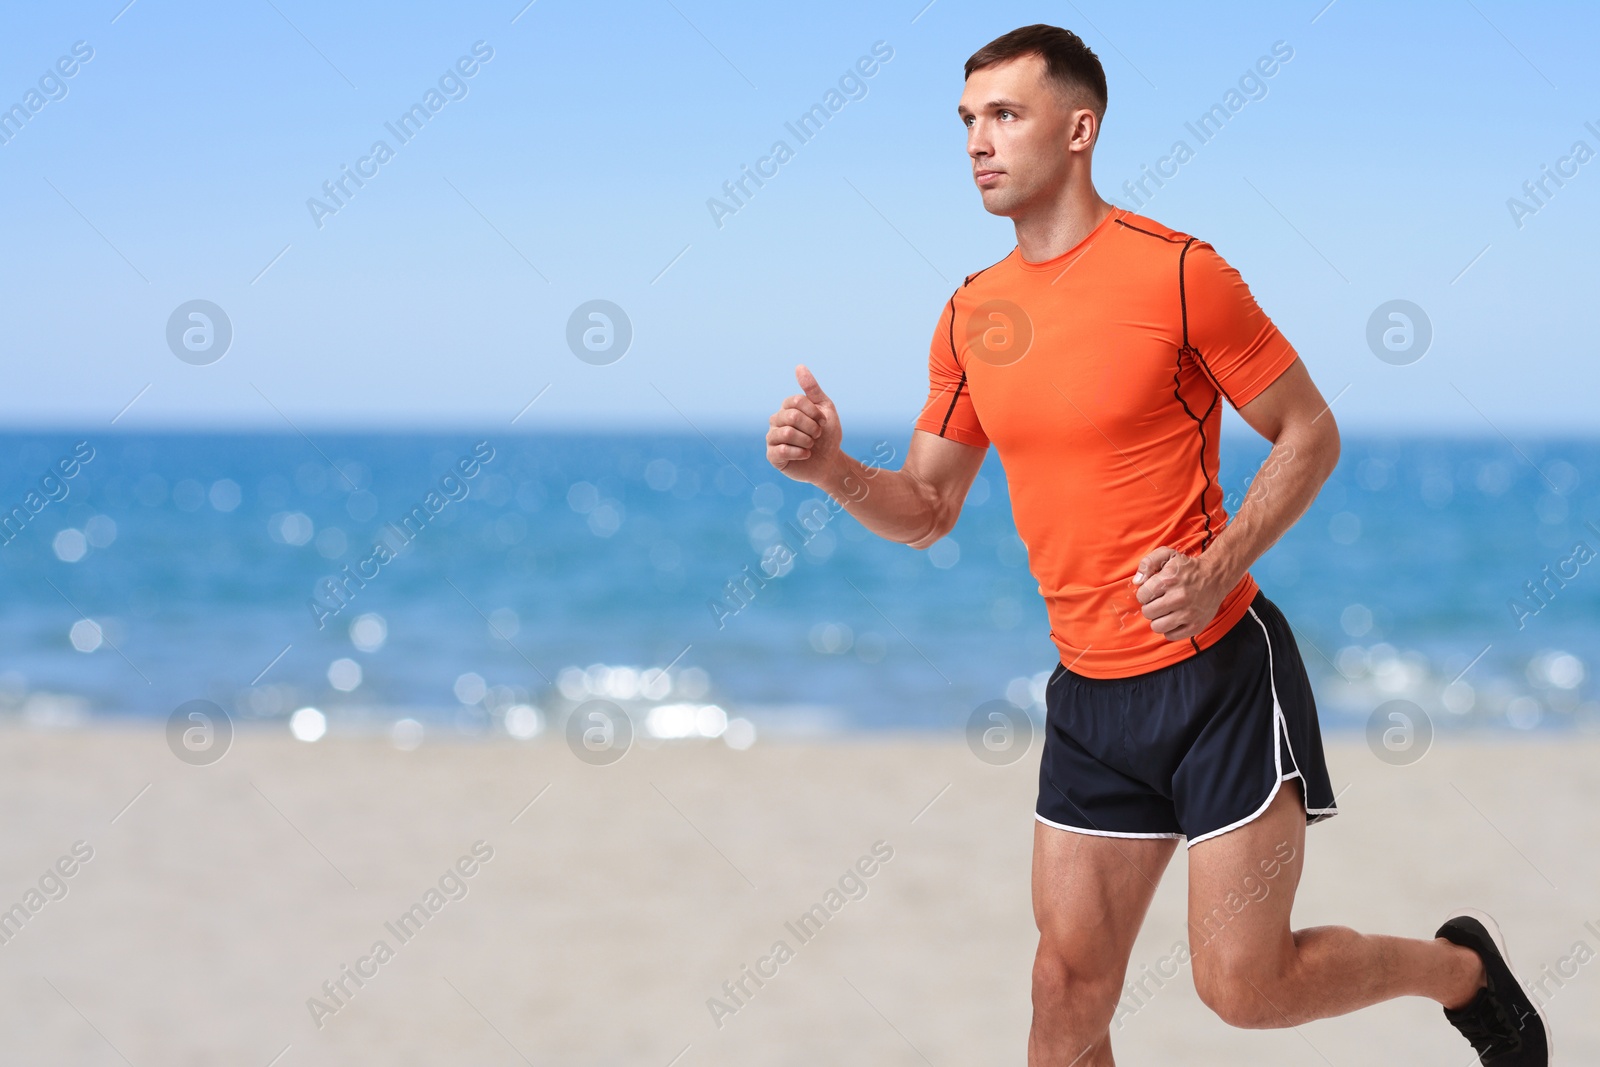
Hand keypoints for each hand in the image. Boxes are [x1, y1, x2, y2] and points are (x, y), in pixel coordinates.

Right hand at [765, 365, 842, 484]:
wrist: (829, 462)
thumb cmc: (827, 435)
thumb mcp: (825, 409)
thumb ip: (812, 389)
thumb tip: (799, 366)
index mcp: (787, 408)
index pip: (796, 401)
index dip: (814, 412)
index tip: (822, 421)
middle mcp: (776, 421)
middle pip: (792, 416)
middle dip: (812, 428)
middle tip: (817, 435)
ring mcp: (772, 438)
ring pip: (786, 433)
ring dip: (806, 440)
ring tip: (811, 445)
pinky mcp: (772, 456)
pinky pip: (782, 450)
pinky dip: (800, 453)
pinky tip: (805, 455)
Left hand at [1131, 546, 1226, 640]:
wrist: (1215, 576)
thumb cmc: (1187, 567)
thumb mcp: (1167, 555)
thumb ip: (1147, 563)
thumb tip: (1137, 582)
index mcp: (1169, 580)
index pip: (1141, 596)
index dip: (1144, 594)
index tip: (1153, 591)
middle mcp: (1179, 597)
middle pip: (1148, 613)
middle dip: (1150, 606)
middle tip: (1160, 601)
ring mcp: (1188, 614)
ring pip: (1157, 627)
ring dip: (1158, 619)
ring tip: (1166, 611)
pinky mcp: (1196, 626)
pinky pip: (1170, 636)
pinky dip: (1170, 629)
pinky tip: (1175, 618)